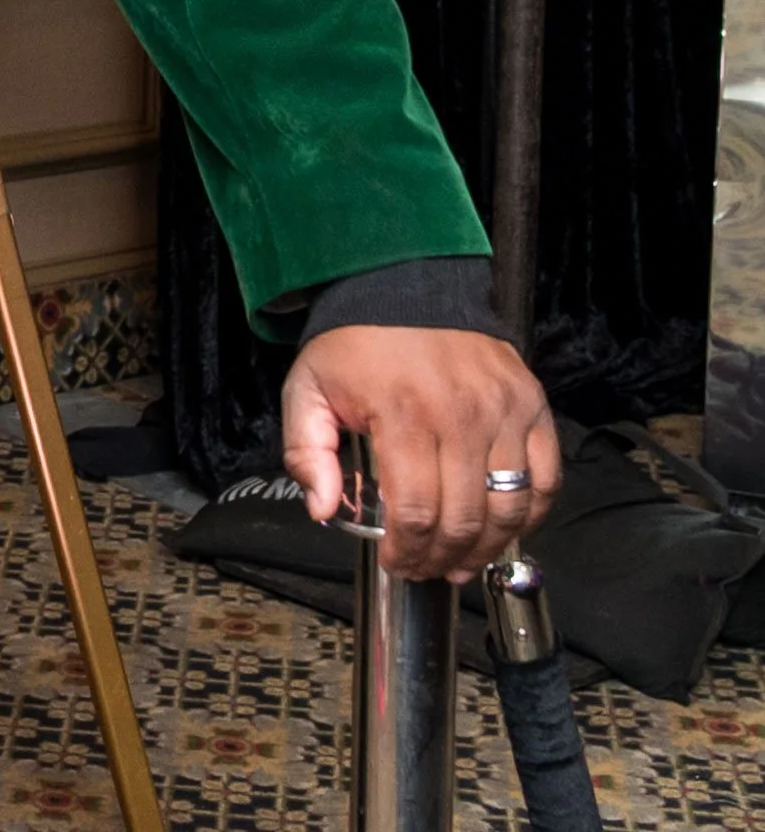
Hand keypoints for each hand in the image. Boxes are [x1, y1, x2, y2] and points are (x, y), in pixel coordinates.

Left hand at [281, 325, 558, 581]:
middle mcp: (461, 414)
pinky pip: (546, 478)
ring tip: (463, 560)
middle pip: (465, 519)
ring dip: (488, 547)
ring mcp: (503, 409)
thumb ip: (306, 451)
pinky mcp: (531, 402)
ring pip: (510, 507)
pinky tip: (503, 528)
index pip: (416, 512)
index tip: (397, 564)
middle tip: (427, 568)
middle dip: (444, 558)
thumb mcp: (307, 388)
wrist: (401, 285)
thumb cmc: (353, 343)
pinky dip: (529, 513)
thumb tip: (322, 509)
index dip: (408, 553)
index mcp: (403, 413)